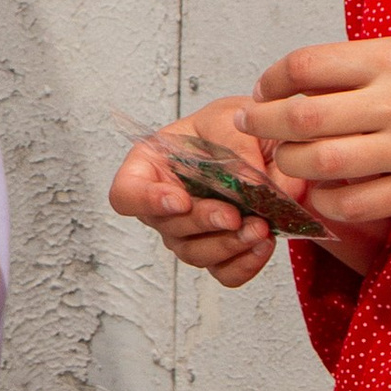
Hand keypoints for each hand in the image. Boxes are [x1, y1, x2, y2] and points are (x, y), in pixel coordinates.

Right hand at [109, 95, 287, 290]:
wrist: (263, 142)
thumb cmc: (230, 126)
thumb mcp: (229, 118)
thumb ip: (237, 145)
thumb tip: (250, 183)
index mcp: (151, 166)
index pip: (126, 194)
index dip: (147, 202)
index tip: (180, 200)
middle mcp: (164, 205)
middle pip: (168, 227)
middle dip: (203, 223)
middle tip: (233, 215)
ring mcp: (189, 233)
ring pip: (196, 254)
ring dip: (228, 245)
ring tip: (260, 228)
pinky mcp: (219, 253)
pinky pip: (224, 272)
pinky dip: (245, 264)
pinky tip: (264, 243)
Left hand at [249, 38, 390, 239]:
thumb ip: (372, 63)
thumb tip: (312, 76)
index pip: (308, 64)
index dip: (274, 78)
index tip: (266, 88)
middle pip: (301, 115)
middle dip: (264, 122)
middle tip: (253, 125)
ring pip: (318, 161)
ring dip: (290, 163)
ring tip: (286, 158)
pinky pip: (352, 202)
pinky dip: (326, 200)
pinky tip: (325, 191)